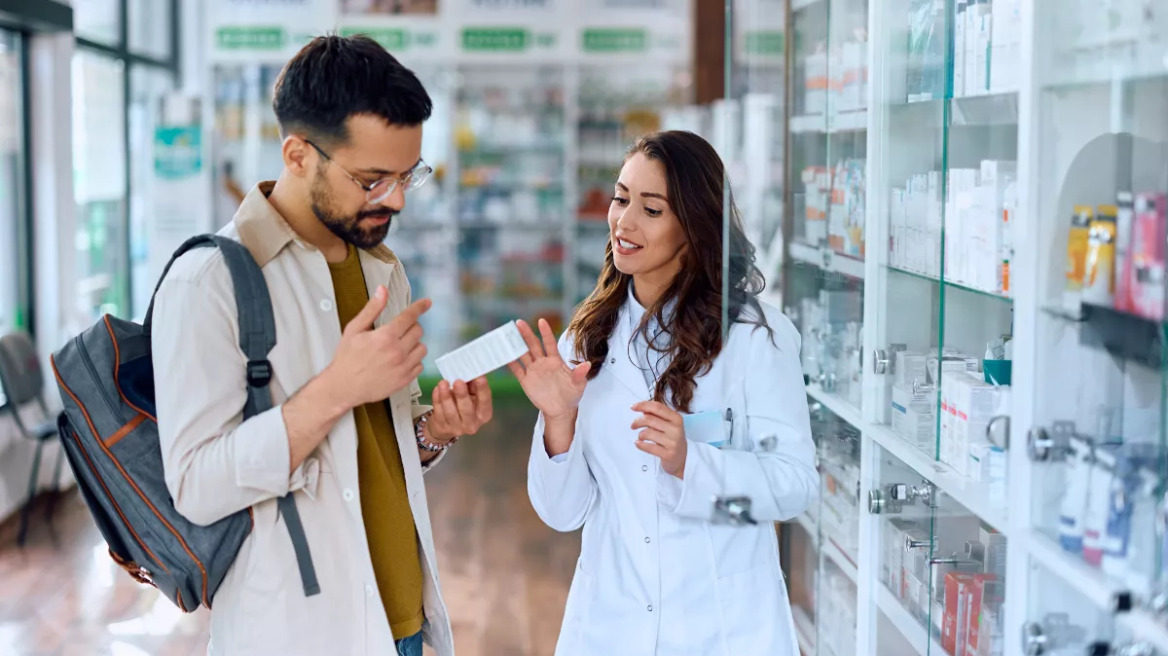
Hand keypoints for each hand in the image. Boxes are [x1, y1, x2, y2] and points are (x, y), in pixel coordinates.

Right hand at [327, 287, 430, 408]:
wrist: (344, 386)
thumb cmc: (347, 357)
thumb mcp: (355, 329)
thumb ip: (372, 309)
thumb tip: (382, 291)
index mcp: (385, 337)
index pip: (409, 317)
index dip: (419, 307)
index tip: (426, 303)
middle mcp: (397, 352)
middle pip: (418, 331)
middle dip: (411, 327)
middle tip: (399, 331)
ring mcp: (403, 367)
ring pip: (422, 348)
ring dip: (414, 344)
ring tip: (400, 346)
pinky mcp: (405, 380)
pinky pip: (420, 365)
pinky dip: (413, 361)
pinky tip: (401, 360)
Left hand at [425, 377, 492, 442]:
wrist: (448, 426)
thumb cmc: (463, 407)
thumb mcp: (472, 396)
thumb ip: (472, 386)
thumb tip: (469, 372)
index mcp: (484, 414)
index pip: (485, 402)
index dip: (482, 389)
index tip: (479, 377)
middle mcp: (472, 424)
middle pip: (467, 409)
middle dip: (462, 394)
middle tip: (458, 381)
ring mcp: (456, 428)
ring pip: (450, 411)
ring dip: (446, 396)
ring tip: (443, 383)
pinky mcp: (442, 427)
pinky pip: (438, 412)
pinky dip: (437, 399)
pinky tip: (437, 390)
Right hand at [506, 319, 590, 420]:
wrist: (561, 410)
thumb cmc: (572, 394)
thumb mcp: (579, 384)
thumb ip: (580, 374)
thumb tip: (587, 364)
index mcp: (555, 360)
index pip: (549, 343)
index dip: (545, 332)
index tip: (541, 321)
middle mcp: (543, 362)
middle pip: (533, 345)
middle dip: (526, 334)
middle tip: (519, 322)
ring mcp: (533, 371)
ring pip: (523, 354)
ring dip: (516, 345)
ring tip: (507, 335)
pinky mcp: (526, 381)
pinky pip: (517, 370)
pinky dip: (510, 363)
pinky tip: (504, 355)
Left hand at [632, 401, 687, 478]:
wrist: (683, 458)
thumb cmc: (673, 439)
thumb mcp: (669, 424)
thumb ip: (657, 415)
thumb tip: (643, 409)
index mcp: (676, 418)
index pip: (657, 407)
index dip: (643, 405)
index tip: (634, 407)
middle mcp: (675, 429)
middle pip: (649, 419)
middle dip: (637, 421)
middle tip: (633, 425)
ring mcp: (672, 442)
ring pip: (647, 433)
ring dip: (640, 435)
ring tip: (641, 437)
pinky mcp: (667, 454)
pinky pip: (648, 447)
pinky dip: (639, 444)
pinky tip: (638, 443)